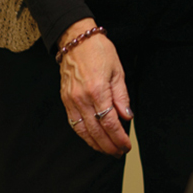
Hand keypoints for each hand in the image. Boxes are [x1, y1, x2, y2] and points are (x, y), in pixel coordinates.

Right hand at [58, 18, 133, 155]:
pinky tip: (92, 139)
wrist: (75, 39)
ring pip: (82, 131)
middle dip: (108, 145)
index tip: (126, 145)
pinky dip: (83, 135)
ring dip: (95, 144)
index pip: (109, 122)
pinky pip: (74, 123)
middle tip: (118, 152)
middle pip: (95, 131)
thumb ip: (122, 96)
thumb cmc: (99, 51)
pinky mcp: (65, 100)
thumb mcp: (118, 71)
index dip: (118, 137)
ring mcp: (71, 100)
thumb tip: (127, 117)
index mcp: (97, 90)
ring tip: (107, 150)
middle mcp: (82, 98)